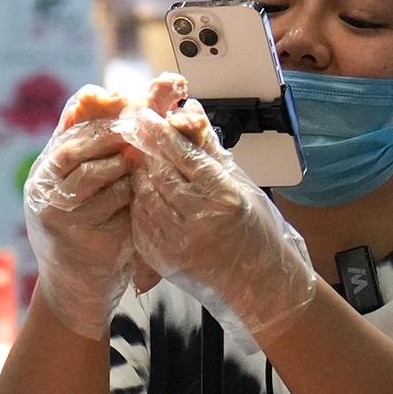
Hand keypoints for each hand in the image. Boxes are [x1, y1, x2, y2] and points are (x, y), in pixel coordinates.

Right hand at [20, 92, 140, 337]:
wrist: (73, 287)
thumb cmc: (77, 226)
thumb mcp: (69, 184)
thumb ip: (80, 141)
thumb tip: (91, 94)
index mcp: (42, 178)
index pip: (69, 141)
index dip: (100, 127)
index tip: (128, 116)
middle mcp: (45, 197)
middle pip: (83, 156)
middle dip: (115, 143)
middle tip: (140, 136)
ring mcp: (64, 221)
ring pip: (105, 180)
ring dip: (128, 171)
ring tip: (140, 168)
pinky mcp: (87, 242)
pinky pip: (120, 209)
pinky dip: (134, 199)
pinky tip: (143, 199)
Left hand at [124, 78, 323, 338]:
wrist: (257, 284)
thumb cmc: (255, 230)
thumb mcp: (241, 184)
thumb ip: (210, 148)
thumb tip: (191, 109)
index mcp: (224, 198)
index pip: (184, 157)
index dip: (163, 134)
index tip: (146, 116)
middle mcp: (199, 220)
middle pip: (160, 174)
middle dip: (146, 151)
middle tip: (135, 131)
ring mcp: (177, 242)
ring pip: (145, 196)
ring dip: (140, 175)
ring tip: (141, 160)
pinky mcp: (162, 257)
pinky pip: (141, 220)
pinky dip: (140, 202)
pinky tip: (145, 191)